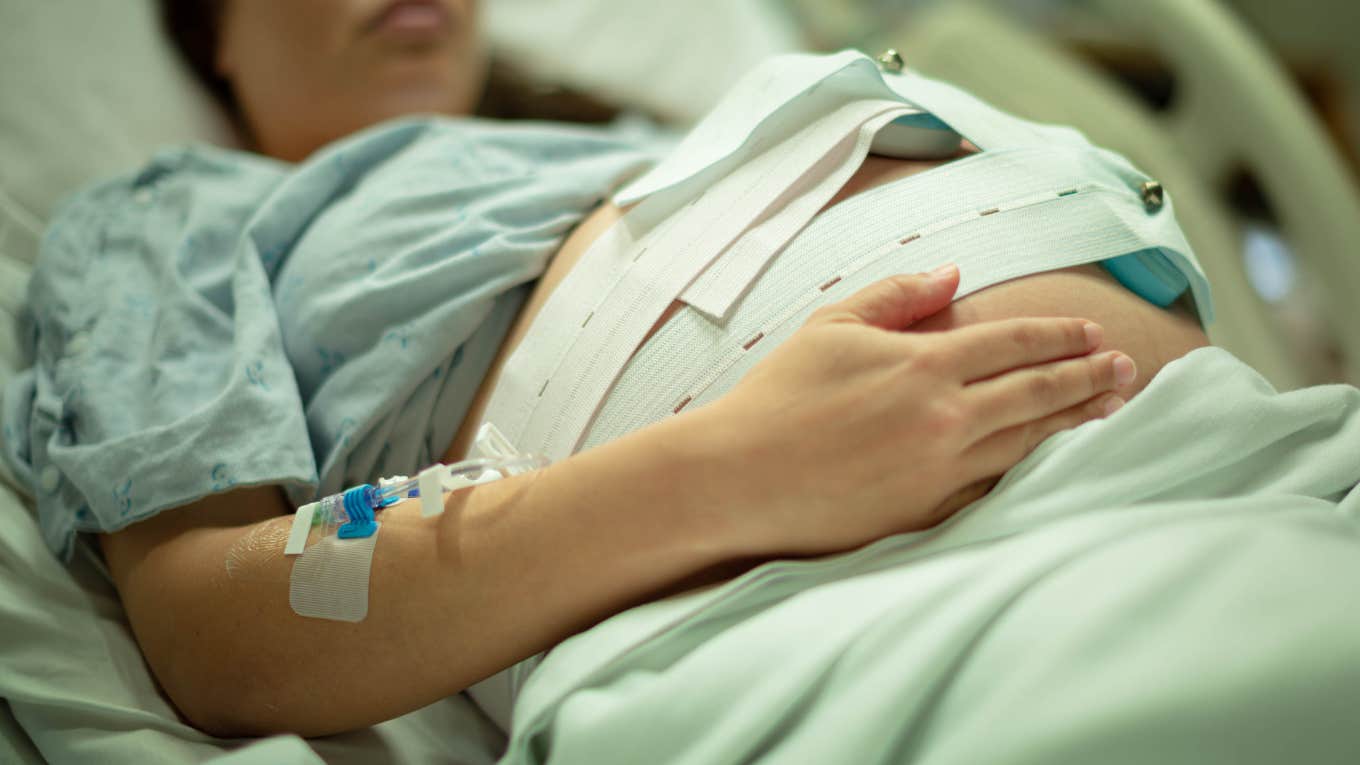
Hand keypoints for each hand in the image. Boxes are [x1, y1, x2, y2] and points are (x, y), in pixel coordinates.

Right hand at [702, 264, 1133, 556]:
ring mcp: (940, 469)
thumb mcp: (832, 326)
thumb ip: (898, 296)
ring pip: (1028, 441)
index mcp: (924, 363)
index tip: (1092, 333)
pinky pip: (996, 485)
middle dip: (1087, 376)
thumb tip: (955, 275)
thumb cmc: (778, 395)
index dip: (1060, 336)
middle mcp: (945, 416)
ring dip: (1075, 422)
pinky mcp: (927, 510)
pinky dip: (1031, 469)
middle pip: (1038, 391)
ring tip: (1110, 409)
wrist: (739, 476)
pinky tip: (1052, 459)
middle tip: (1126, 369)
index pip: (1014, 343)